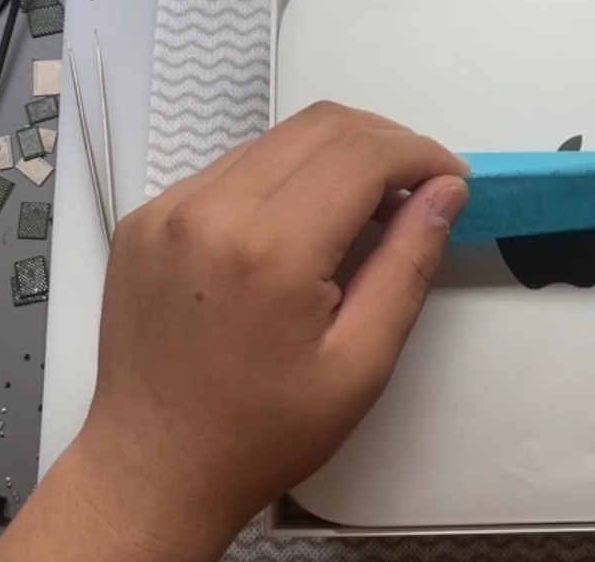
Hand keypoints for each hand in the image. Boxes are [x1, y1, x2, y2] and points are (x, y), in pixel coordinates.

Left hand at [0, 102, 468, 561]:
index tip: (450, 178)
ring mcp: (167, 209)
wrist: (153, 468)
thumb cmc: (262, 434)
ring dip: (332, 157)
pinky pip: (228, 170)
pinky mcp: (144, 220)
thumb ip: (407, 265)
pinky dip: (278, 180)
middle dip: (384, 142)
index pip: (362, 154)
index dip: (420, 154)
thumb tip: (445, 191)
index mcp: (269, 250)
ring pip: (274, 141)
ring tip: (363, 211)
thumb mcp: (360, 364)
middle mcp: (210, 210)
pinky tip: (298, 229)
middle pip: (320, 126)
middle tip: (418, 186)